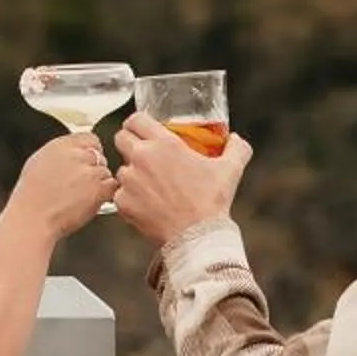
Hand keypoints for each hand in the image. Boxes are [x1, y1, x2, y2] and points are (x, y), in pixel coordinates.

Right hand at [2, 131, 117, 238]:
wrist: (32, 219)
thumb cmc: (30, 197)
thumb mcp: (38, 162)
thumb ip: (59, 153)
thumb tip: (72, 151)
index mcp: (60, 145)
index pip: (89, 138)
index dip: (90, 151)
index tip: (87, 162)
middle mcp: (76, 155)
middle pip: (99, 155)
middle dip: (94, 168)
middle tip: (83, 183)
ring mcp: (88, 172)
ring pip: (106, 172)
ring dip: (99, 183)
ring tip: (82, 195)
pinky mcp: (97, 189)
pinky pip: (112, 186)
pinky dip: (106, 194)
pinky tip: (92, 201)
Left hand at [112, 111, 251, 245]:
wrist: (197, 236)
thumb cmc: (212, 201)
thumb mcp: (230, 169)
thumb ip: (236, 149)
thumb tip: (236, 139)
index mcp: (163, 143)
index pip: (135, 119)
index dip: (138, 123)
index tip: (143, 130)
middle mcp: (142, 157)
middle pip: (121, 138)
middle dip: (129, 143)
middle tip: (142, 154)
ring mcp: (129, 180)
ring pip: (120, 168)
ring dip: (131, 173)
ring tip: (149, 184)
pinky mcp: (122, 202)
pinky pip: (119, 194)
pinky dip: (129, 197)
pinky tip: (146, 203)